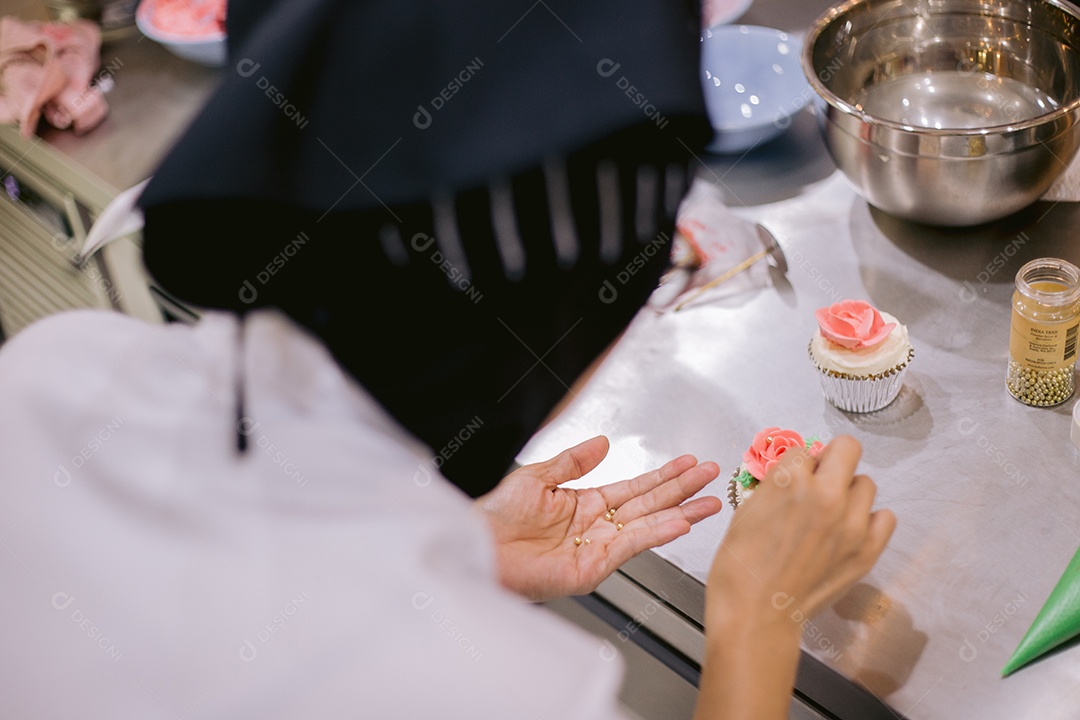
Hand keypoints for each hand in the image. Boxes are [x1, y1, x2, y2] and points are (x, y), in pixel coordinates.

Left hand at [475, 435, 722, 601]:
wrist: (479, 546)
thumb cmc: (497, 517)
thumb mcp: (538, 476)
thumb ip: (573, 460)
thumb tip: (602, 442)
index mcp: (585, 505)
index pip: (635, 488)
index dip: (664, 476)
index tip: (689, 463)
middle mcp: (597, 527)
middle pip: (650, 504)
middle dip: (683, 489)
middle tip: (712, 475)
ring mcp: (598, 548)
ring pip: (648, 525)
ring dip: (682, 512)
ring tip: (711, 501)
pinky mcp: (593, 567)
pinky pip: (630, 545)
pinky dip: (657, 534)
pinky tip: (680, 522)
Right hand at [707, 435, 894, 624]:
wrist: (756, 614)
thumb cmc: (742, 568)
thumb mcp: (746, 511)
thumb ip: (777, 486)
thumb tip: (796, 475)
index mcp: (790, 482)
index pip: (804, 449)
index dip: (796, 464)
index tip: (794, 477)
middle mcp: (826, 497)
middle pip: (847, 449)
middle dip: (831, 460)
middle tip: (819, 480)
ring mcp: (852, 525)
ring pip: (866, 483)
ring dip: (849, 492)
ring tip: (831, 512)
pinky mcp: (867, 551)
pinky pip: (886, 517)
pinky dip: (870, 519)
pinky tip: (849, 530)